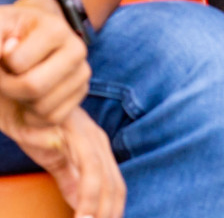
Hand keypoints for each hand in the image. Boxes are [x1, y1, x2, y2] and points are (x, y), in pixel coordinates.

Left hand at [0, 0, 90, 126]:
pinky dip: (35, 117)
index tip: (1, 58)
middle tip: (5, 78)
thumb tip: (7, 52)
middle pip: (33, 87)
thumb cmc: (8, 34)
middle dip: (10, 89)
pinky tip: (29, 98)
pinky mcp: (81, 91)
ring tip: (20, 83)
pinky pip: (54, 119)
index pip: (17, 63)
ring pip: (44, 108)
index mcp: (56, 30)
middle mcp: (77, 50)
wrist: (26, 37)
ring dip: (22, 102)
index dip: (0, 68)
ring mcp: (82, 72)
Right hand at [0, 107, 123, 217]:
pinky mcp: (76, 135)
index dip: (114, 211)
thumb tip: (81, 206)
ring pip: (105, 181)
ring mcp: (89, 138)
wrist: (19, 107)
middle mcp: (99, 143)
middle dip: (110, 216)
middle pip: (115, 187)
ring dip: (99, 212)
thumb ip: (71, 181)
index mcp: (98, 150)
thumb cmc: (38, 132)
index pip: (116, 186)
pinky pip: (89, 168)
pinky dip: (89, 194)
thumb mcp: (57, 162)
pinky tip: (83, 214)